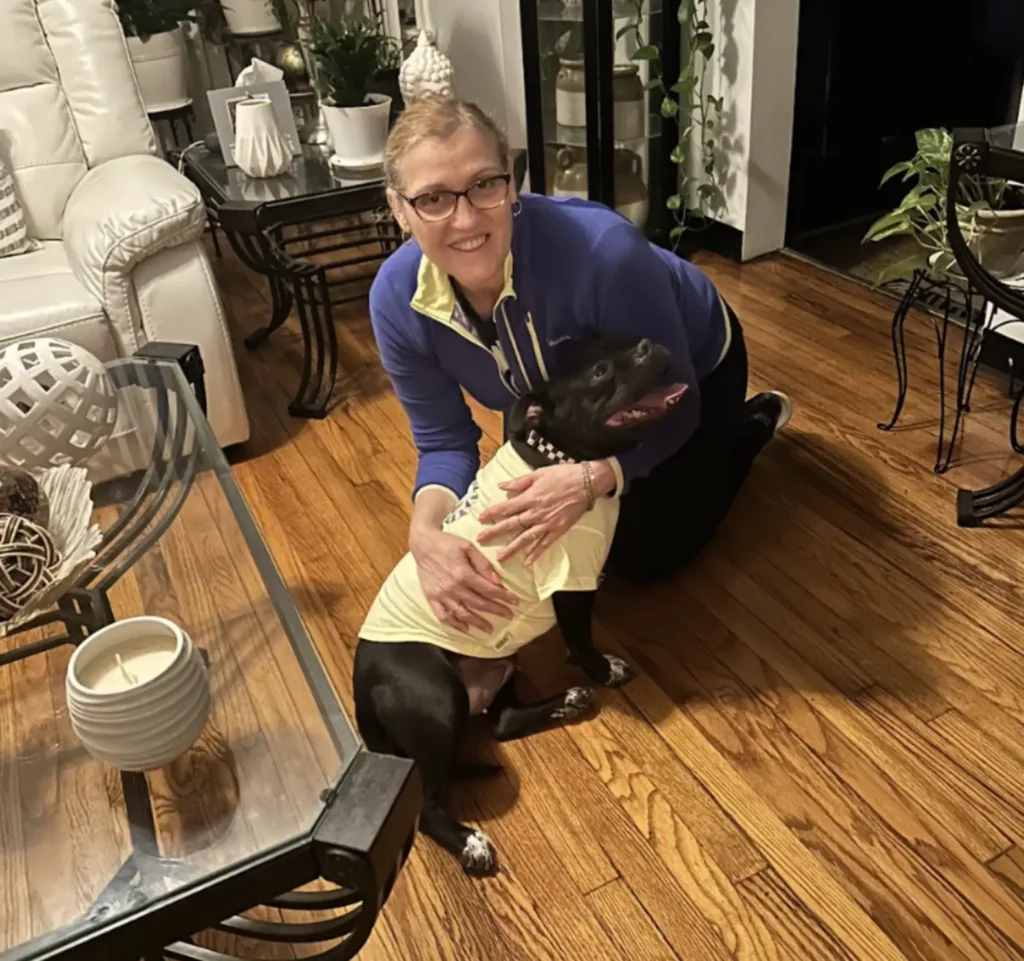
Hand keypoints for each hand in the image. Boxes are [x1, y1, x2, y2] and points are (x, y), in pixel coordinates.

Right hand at [410, 527, 517, 633]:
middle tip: (509, 616)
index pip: (489, 590)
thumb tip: (496, 581)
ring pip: (463, 613)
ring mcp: (442, 595)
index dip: (504, 597)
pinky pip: (443, 616)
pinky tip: (465, 628)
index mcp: (464, 573)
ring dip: (478, 623)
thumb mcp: (468, 547)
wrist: (423, 544)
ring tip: (489, 629)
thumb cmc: (448, 543)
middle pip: (479, 603)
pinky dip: (454, 624)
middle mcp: (453, 587)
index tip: (515, 602)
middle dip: (497, 610)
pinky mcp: (431, 598)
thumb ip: (483, 564)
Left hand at [477, 460, 615, 564]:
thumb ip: (519, 482)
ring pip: (526, 538)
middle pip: (511, 524)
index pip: (506, 508)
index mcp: (529, 498)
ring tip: (500, 558)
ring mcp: (547, 523)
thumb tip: (502, 486)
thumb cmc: (563, 475)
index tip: (480, 519)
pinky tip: (527, 562)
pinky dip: (536, 553)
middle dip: (495, 532)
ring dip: (512, 548)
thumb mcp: (539, 473)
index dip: (492, 513)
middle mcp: (535, 513)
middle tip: (480, 539)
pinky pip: (545, 544)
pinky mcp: (558, 530)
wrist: (587, 482)